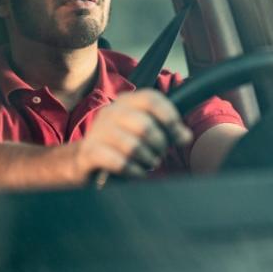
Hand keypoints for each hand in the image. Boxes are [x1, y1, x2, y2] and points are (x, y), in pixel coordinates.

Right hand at [73, 89, 192, 180]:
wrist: (86, 161)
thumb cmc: (121, 145)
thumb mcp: (142, 131)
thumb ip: (165, 129)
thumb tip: (185, 136)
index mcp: (125, 102)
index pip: (151, 99)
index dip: (170, 117)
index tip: (181, 137)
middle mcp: (109, 112)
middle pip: (144, 125)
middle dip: (159, 145)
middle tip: (159, 155)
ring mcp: (97, 132)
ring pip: (132, 146)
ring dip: (147, 160)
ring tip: (148, 163)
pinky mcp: (89, 153)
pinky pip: (119, 162)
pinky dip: (133, 171)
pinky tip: (136, 172)